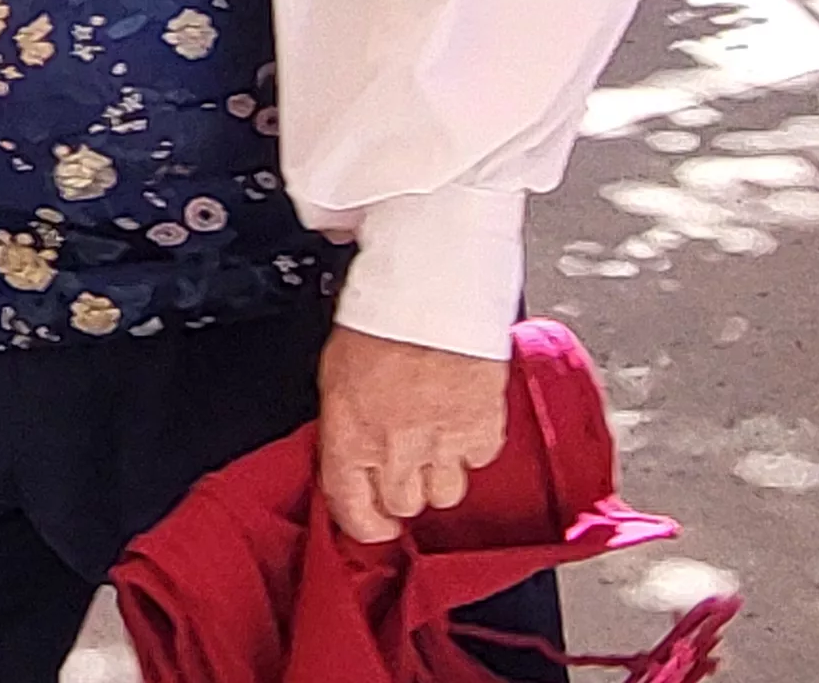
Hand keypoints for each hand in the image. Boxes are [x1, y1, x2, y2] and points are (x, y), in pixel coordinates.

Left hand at [315, 326, 509, 543]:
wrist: (431, 292)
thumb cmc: (380, 321)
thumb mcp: (336, 375)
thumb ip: (344, 425)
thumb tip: (349, 452)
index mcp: (350, 437)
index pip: (352, 511)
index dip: (364, 525)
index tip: (373, 524)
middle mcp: (396, 449)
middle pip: (404, 506)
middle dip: (402, 492)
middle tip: (403, 468)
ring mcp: (442, 444)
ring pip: (445, 495)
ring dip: (438, 476)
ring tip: (433, 445)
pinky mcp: (483, 430)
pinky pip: (479, 462)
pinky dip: (471, 448)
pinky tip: (459, 422)